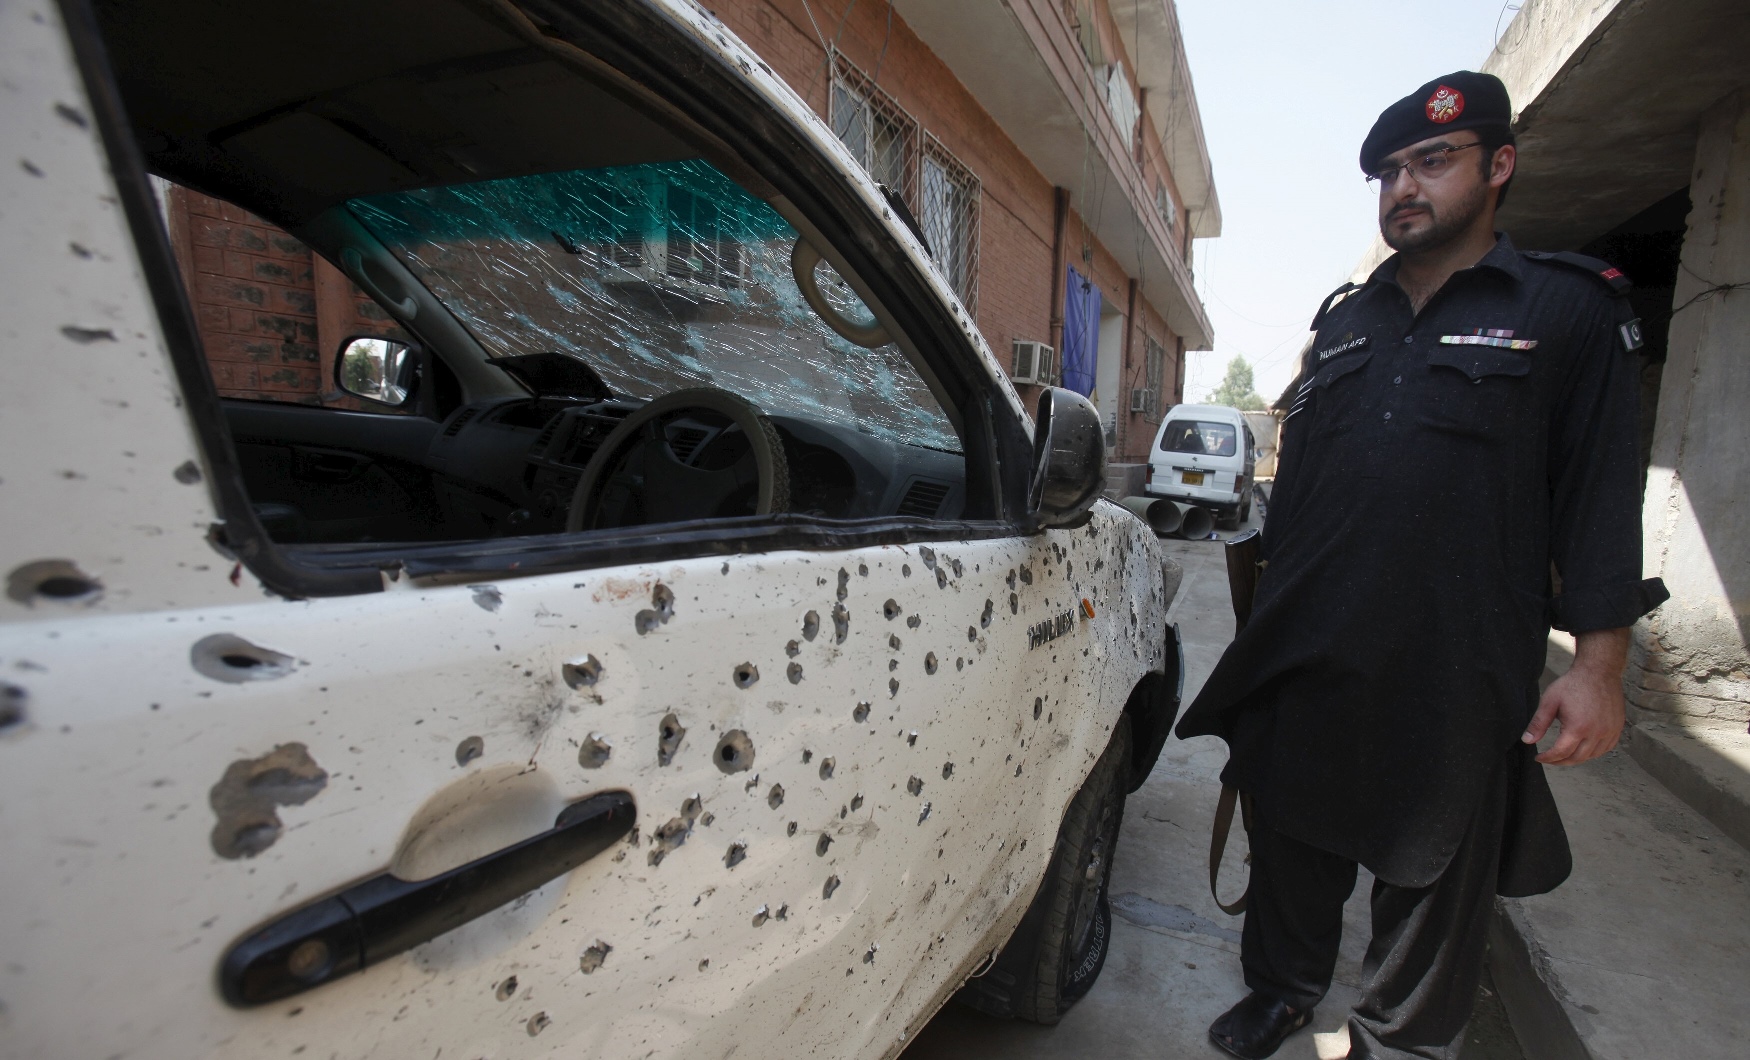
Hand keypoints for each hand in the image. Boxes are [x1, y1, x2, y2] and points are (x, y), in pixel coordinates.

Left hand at [1522, 628, 1629, 764]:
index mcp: (1578, 728)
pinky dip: (1594, 752)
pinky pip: (1606, 748)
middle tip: (1550, 759)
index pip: (1561, 753)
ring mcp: (1610, 731)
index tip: (1539, 757)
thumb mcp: (1550, 702)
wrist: (1598, 672)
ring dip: (1577, 758)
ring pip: (1593, 755)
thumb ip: (1538, 723)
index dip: (1548, 758)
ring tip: (1564, 754)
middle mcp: (1597, 733)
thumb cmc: (1572, 685)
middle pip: (1577, 758)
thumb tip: (1527, 741)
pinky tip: (1584, 748)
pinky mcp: (1618, 728)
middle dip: (1560, 762)